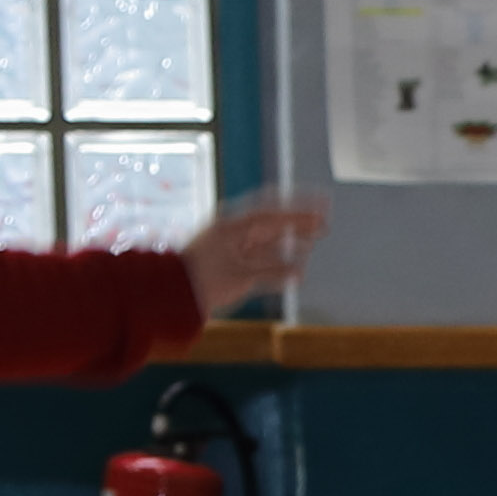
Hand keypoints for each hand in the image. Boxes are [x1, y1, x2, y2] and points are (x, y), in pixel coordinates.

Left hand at [177, 189, 325, 317]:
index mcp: (235, 226)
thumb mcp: (240, 276)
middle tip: (324, 223)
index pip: (275, 211)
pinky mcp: (231, 261)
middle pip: (274, 223)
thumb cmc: (201, 280)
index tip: (323, 203)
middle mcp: (235, 232)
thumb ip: (272, 272)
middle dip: (300, 222)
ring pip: (269, 239)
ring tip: (313, 240)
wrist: (172, 292)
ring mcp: (233, 246)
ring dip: (291, 239)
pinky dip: (279, 258)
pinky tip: (295, 264)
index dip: (301, 207)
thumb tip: (300, 272)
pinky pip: (261, 255)